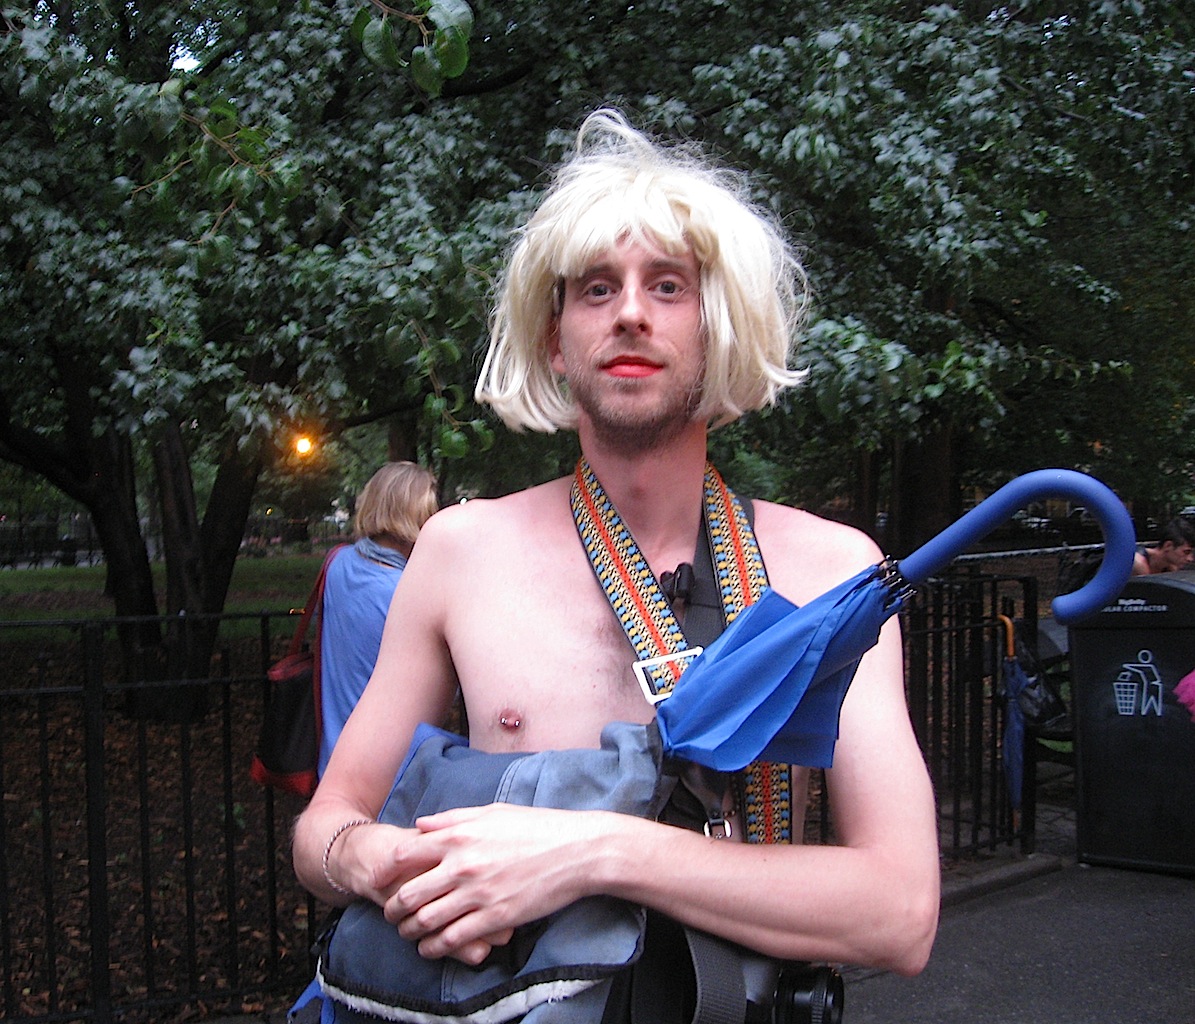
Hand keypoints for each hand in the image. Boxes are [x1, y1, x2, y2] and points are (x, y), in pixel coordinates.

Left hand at [383, 803, 610, 960]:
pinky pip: (454, 938)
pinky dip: (436, 947)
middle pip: (410, 893)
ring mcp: (479, 893)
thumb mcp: (493, 812)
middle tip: (390, 913)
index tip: (380, 880)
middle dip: (393, 907)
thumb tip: (421, 825)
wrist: (576, 851)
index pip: (405, 853)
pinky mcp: (495, 917)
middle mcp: (463, 864)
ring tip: (408, 933)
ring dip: (410, 931)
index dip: (386, 869)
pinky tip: (431, 948)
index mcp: (460, 835)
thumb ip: (453, 818)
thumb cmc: (536, 827)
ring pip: (427, 920)